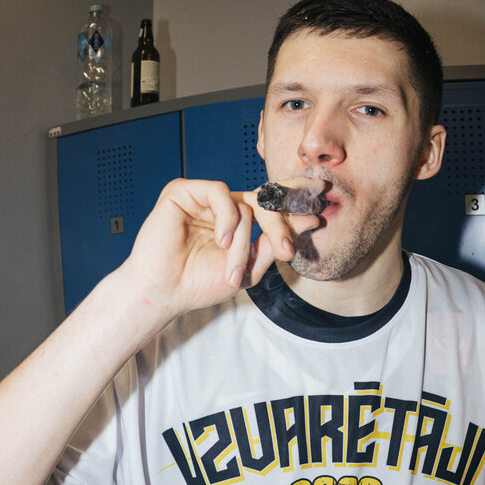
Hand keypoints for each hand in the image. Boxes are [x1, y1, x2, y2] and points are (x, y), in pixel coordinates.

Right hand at [120, 174, 321, 319]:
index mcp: (237, 221)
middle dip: (280, 225)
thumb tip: (309, 220)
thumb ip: (275, 244)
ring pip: (244, 203)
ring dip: (243, 240)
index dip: (294, 196)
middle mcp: (222, 206)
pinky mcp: (184, 191)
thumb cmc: (198, 284)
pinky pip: (221, 193)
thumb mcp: (249, 269)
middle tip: (286, 251)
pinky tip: (221, 241)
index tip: (320, 198)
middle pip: (265, 200)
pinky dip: (226, 218)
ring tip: (233, 267)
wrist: (164, 292)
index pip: (270, 202)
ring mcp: (203, 198)